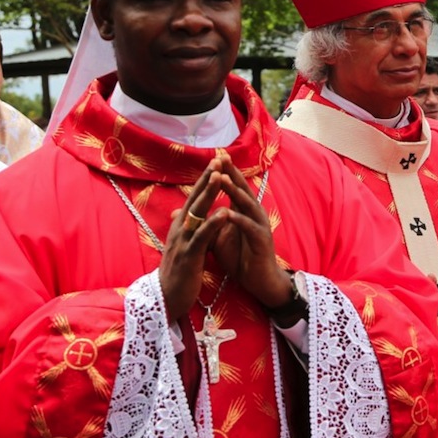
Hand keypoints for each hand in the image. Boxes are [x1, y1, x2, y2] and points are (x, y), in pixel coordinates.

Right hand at [158, 159, 226, 320]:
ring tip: (221, 177)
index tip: (215, 163)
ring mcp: (183, 241)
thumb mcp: (185, 246)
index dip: (204, 180)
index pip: (194, 198)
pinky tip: (223, 212)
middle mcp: (180, 229)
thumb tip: (193, 213)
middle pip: (195, 199)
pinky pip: (202, 236)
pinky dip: (212, 223)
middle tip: (218, 160)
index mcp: (181, 226)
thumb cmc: (178, 273)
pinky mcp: (189, 256)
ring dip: (209, 194)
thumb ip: (190, 228)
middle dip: (207, 179)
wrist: (166, 299)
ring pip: (197, 212)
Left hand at [211, 154, 290, 308]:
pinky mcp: (261, 240)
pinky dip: (239, 220)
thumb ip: (200, 222)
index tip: (214, 156)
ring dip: (234, 191)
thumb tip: (175, 214)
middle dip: (231, 173)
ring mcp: (259, 225)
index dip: (224, 172)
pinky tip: (229, 213)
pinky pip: (249, 227)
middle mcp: (253, 213)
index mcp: (242, 210)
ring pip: (246, 204)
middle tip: (221, 157)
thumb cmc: (239, 256)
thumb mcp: (215, 237)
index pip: (233, 186)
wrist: (257, 280)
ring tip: (223, 179)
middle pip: (241, 189)